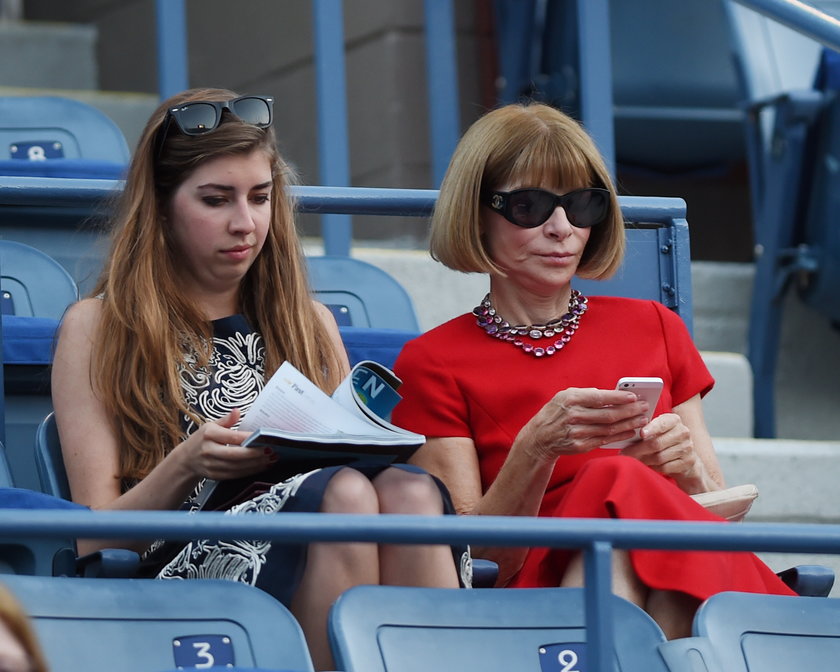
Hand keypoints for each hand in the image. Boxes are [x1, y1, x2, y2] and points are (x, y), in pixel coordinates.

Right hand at [179, 409, 275, 480]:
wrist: (186, 459)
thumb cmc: (202, 439)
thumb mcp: (211, 425)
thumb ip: (226, 420)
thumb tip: (237, 411)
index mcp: (209, 435)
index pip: (233, 436)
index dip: (249, 438)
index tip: (264, 437)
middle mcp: (209, 451)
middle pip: (235, 454)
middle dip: (255, 454)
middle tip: (271, 451)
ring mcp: (211, 465)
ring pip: (237, 467)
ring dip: (255, 464)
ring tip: (270, 459)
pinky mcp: (215, 476)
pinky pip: (235, 475)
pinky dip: (249, 471)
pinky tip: (260, 467)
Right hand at [515, 387, 651, 461]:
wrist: (540, 436)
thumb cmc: (556, 412)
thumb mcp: (565, 396)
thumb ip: (587, 394)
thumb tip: (613, 394)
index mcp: (570, 399)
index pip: (599, 397)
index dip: (618, 397)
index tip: (634, 396)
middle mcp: (573, 416)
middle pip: (608, 414)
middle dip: (629, 411)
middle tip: (644, 408)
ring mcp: (577, 432)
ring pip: (609, 429)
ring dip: (628, 424)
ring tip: (642, 419)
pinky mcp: (580, 446)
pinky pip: (605, 440)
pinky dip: (620, 436)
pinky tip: (630, 431)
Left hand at [620, 413, 702, 483]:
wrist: (686, 457)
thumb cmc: (665, 440)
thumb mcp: (658, 430)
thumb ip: (647, 429)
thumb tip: (627, 434)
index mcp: (674, 420)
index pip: (662, 423)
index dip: (651, 428)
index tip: (641, 434)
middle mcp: (683, 432)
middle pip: (657, 443)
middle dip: (638, 449)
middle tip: (624, 453)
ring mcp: (687, 448)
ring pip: (659, 457)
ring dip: (643, 460)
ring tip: (633, 459)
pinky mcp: (687, 463)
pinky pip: (664, 467)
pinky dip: (653, 467)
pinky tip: (646, 465)